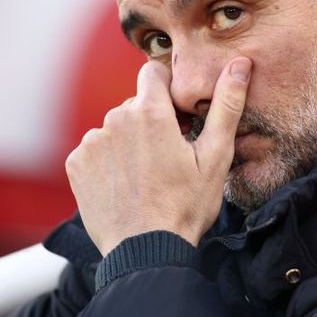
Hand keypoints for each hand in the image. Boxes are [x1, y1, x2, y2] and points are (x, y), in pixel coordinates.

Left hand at [65, 57, 250, 255]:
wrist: (146, 251)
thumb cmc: (185, 207)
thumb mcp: (215, 156)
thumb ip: (226, 105)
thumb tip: (239, 65)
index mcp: (151, 112)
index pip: (153, 73)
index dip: (167, 91)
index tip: (178, 117)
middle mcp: (115, 119)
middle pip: (135, 104)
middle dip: (150, 122)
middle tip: (167, 157)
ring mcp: (92, 142)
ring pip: (115, 128)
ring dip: (128, 142)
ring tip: (145, 176)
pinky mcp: (76, 163)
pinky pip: (94, 150)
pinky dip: (107, 162)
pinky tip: (124, 185)